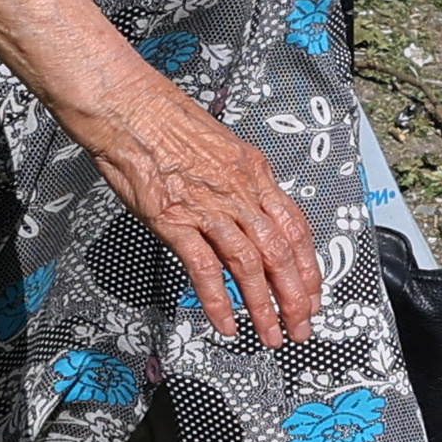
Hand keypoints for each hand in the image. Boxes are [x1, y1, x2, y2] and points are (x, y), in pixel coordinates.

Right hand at [80, 77, 322, 345]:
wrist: (128, 107)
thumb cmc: (165, 121)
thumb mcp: (219, 148)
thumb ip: (237, 182)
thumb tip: (249, 212)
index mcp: (253, 172)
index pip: (295, 227)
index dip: (308, 266)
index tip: (312, 293)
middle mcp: (239, 191)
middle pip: (280, 252)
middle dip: (296, 296)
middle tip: (301, 326)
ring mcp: (209, 207)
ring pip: (250, 265)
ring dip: (264, 305)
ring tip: (271, 334)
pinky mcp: (176, 220)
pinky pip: (205, 268)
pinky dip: (218, 300)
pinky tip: (226, 322)